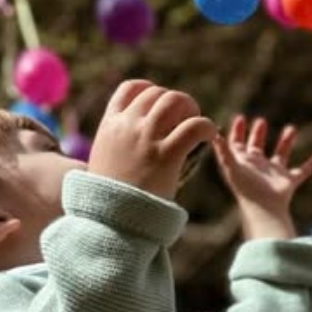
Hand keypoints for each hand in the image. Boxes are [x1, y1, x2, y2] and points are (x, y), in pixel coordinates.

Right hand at [89, 80, 216, 199]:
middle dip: (176, 101)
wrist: (110, 223)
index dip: (150, 90)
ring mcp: (146, 138)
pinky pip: (195, 126)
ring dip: (191, 109)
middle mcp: (127, 126)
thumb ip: (117, 143)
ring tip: (197, 125)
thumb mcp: (103, 161)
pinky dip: (206, 126)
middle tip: (186, 119)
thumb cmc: (108, 199)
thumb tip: (129, 141)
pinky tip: (209, 136)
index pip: (131, 87)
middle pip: (158, 92)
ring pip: (175, 100)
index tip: (160, 105)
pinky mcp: (166, 154)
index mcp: (109, 126)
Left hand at [213, 116, 311, 239]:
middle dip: (258, 134)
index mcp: (243, 163)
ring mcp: (274, 174)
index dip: (237, 132)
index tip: (240, 118)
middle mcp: (258, 167)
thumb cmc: (246, 189)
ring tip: (291, 128)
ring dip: (286, 142)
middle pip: (257, 148)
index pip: (238, 144)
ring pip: (281, 155)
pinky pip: (302, 171)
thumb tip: (213, 134)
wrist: (264, 209)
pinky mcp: (289, 181)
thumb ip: (223, 150)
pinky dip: (311, 165)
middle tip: (260, 121)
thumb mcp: (232, 167)